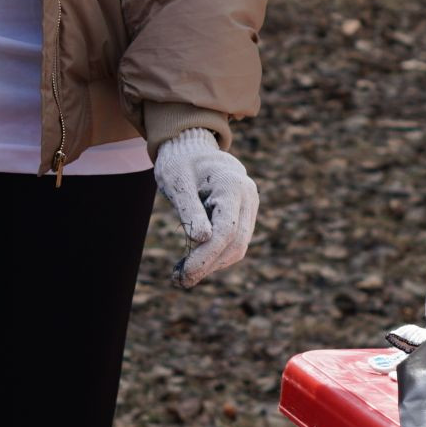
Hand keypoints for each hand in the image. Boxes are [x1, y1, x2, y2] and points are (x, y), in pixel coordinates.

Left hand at [154, 128, 258, 287]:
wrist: (192, 146)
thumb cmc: (180, 161)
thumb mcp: (176, 181)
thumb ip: (189, 208)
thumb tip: (202, 239)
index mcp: (232, 184)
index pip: (225, 231)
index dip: (206, 256)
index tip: (184, 273)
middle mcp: (248, 196)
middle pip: (236, 243)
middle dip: (209, 265)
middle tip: (180, 280)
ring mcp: (249, 205)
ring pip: (238, 246)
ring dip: (212, 263)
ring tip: (182, 273)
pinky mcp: (243, 213)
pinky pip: (234, 240)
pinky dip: (215, 254)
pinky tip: (192, 261)